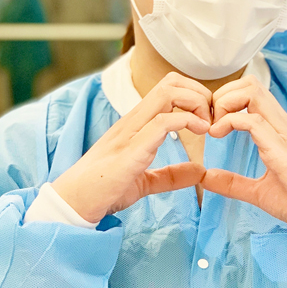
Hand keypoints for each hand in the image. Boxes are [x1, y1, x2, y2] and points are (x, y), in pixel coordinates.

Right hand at [52, 72, 212, 223]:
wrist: (74, 205)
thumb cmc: (104, 190)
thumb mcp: (144, 180)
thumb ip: (171, 175)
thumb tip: (198, 171)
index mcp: (136, 124)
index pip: (168, 88)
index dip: (196, 95)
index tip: (210, 119)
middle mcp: (133, 121)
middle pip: (171, 82)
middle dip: (200, 93)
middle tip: (212, 120)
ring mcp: (131, 132)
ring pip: (168, 92)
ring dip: (197, 103)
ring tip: (208, 126)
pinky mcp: (131, 149)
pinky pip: (163, 121)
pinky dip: (188, 121)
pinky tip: (201, 133)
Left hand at [200, 75, 286, 240]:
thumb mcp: (259, 191)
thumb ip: (233, 183)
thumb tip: (207, 178)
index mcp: (278, 131)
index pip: (251, 93)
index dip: (225, 100)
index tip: (212, 125)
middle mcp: (282, 125)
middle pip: (250, 84)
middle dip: (222, 96)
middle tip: (211, 123)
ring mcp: (284, 134)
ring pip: (251, 93)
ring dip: (224, 105)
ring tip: (214, 130)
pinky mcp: (283, 149)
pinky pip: (252, 120)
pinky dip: (229, 122)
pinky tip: (218, 136)